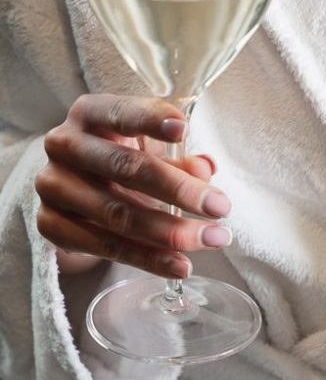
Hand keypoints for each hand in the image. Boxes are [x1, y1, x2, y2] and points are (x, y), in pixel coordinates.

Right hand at [35, 94, 231, 278]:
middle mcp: (65, 145)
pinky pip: (105, 246)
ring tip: (214, 240)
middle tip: (221, 207)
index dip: (151, 121)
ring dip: (172, 232)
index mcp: (91, 115)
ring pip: (118, 213)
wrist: (79, 193)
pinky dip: (147, 259)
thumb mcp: (154, 152)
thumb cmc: (125, 161)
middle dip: (179, 190)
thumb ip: (181, 159)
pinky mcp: (51, 223)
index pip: (121, 114)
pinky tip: (180, 265)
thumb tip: (206, 170)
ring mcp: (53, 185)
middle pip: (125, 167)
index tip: (184, 129)